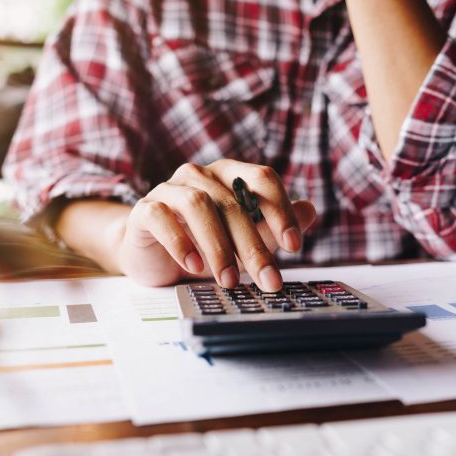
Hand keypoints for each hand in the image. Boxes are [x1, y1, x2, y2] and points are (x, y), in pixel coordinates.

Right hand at [118, 160, 316, 291]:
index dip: (280, 210)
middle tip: (268, 279)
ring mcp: (170, 189)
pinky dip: (180, 242)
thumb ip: (272, 227)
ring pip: (199, 206)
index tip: (294, 246)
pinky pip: (162, 217)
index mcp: (229, 175)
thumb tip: (310, 210)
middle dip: (254, 245)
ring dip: (218, 246)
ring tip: (230, 280)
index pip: (261, 179)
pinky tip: (193, 266)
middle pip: (233, 202)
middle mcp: (200, 175)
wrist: (150, 255)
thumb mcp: (241, 241)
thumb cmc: (201, 244)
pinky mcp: (145, 209)